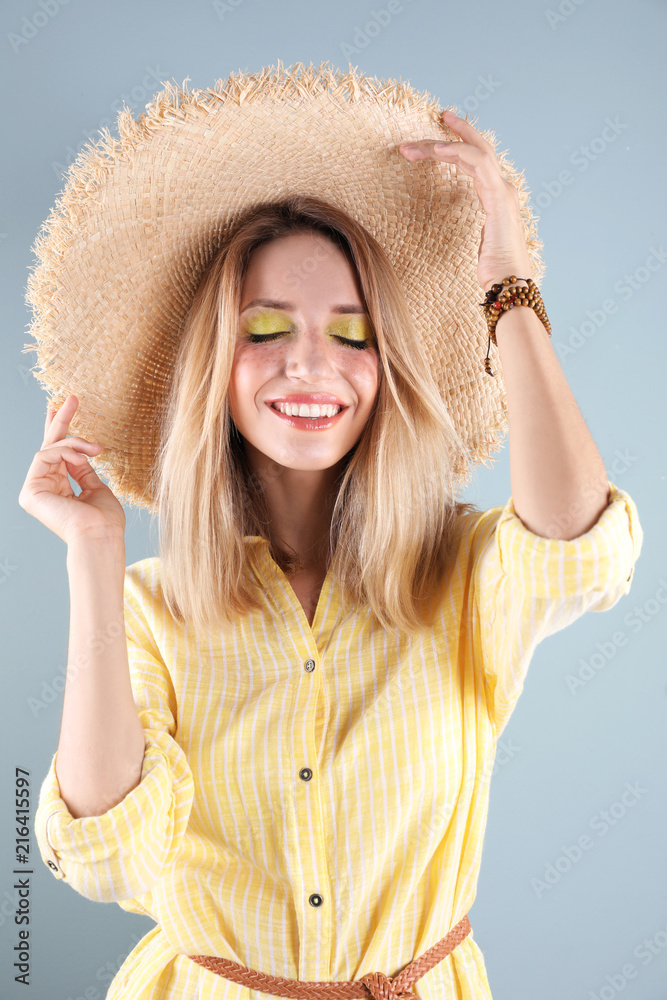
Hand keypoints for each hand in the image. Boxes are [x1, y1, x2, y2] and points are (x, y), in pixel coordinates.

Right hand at [18, 394, 125, 546]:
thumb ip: (84, 471)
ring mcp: (34, 490)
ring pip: (51, 449)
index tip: (65, 409)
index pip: (57, 457)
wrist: (100, 537)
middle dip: (61, 421)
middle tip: (72, 398)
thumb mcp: (96, 488)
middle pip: (49, 448)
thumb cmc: (104, 521)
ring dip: (76, 443)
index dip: (61, 433)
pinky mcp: (30, 491)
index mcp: (58, 491)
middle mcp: (43, 490)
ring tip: (96, 448)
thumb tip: (80, 453)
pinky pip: (46, 455)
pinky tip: (82, 456)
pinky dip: (66, 452)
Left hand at [398, 109, 532, 292]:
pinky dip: (457, 152)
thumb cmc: (493, 272)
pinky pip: (477, 164)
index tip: (433, 140)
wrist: (509, 286)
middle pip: (475, 150)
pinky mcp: (499, 197)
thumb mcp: (472, 245)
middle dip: (451, 134)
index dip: (456, 146)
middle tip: (429, 123)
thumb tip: (446, 228)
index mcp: (494, 198)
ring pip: (473, 152)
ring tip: (414, 145)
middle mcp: (501, 189)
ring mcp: (502, 191)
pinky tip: (437, 149)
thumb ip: (466, 229)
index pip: (475, 162)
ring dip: (442, 144)